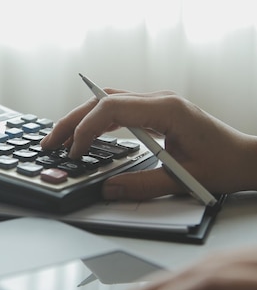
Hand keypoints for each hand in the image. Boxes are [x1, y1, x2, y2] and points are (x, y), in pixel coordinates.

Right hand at [42, 90, 256, 199]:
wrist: (246, 157)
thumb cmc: (224, 164)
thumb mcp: (182, 180)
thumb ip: (142, 185)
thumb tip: (107, 188)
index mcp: (167, 109)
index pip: (113, 108)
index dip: (87, 128)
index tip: (75, 152)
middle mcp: (160, 100)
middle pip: (104, 100)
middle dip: (73, 121)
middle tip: (51, 142)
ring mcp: (158, 104)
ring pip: (108, 102)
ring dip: (82, 119)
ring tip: (61, 140)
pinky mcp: (157, 112)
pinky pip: (119, 110)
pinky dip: (98, 122)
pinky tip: (87, 136)